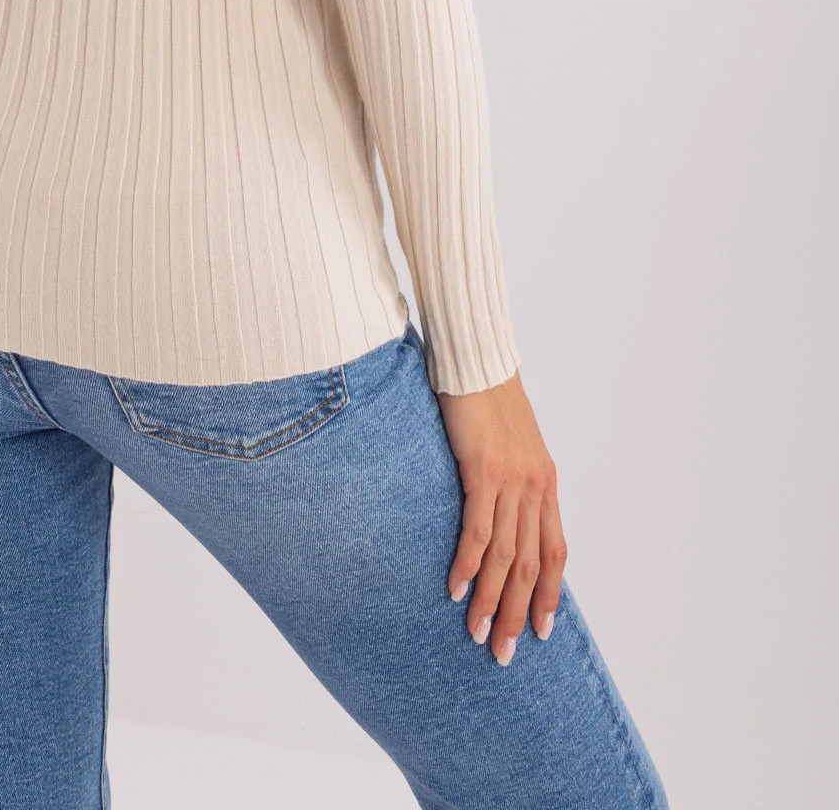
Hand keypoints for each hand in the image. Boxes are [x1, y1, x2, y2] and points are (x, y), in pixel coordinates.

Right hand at [436, 370, 565, 666]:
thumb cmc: (487, 398)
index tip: (541, 631)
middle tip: (505, 654)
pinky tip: (458, 589)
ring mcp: (512, 481)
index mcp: (545, 484)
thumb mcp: (512, 444)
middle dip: (519, 614)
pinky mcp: (484, 470)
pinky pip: (478, 529)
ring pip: (505, 556)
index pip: (555, 552)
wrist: (477, 359)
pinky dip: (469, 565)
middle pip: (530, 565)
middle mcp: (535, 488)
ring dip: (492, 601)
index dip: (549, 595)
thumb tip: (501, 511)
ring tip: (479, 635)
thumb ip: (513, 480)